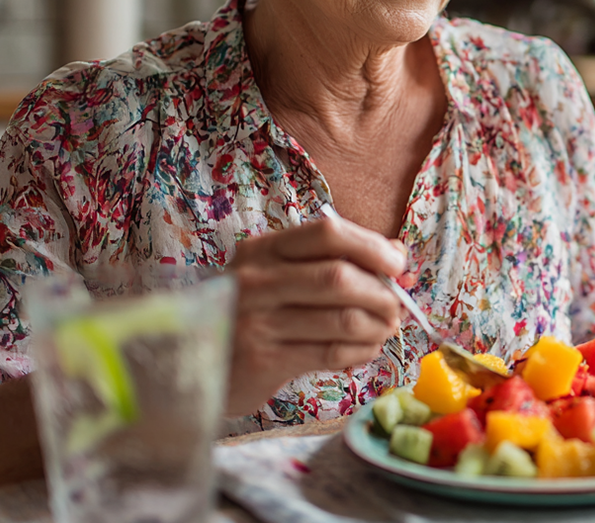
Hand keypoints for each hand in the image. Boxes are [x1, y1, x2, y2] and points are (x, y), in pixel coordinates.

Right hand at [224, 215, 405, 416]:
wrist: (197, 362)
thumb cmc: (252, 314)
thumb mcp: (280, 276)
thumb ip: (333, 261)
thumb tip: (397, 255)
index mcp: (264, 249)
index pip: (328, 233)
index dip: (372, 247)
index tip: (397, 265)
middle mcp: (256, 280)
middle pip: (339, 278)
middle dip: (382, 294)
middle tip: (397, 308)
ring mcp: (257, 321)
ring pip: (341, 320)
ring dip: (376, 327)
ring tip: (383, 330)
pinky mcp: (264, 360)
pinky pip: (330, 352)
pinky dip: (360, 352)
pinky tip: (364, 351)